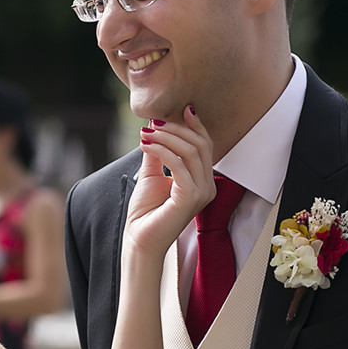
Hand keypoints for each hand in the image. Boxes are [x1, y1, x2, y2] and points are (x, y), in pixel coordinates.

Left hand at [124, 105, 214, 258]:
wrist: (139, 238)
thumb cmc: (146, 211)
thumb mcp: (152, 173)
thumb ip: (158, 151)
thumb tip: (155, 125)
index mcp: (203, 180)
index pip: (205, 146)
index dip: (194, 126)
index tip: (180, 109)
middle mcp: (207, 186)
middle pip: (200, 144)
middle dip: (176, 129)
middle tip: (153, 123)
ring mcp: (202, 192)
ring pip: (191, 151)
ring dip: (166, 137)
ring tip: (146, 133)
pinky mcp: (190, 197)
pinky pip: (178, 164)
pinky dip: (161, 150)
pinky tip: (145, 145)